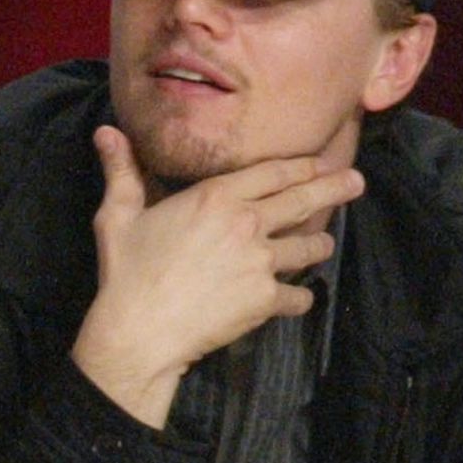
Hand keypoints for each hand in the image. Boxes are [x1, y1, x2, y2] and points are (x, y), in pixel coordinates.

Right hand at [71, 126, 362, 426]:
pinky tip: (297, 300)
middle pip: (302, 201)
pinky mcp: (265, 300)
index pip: (272, 172)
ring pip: (306, 248)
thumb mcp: (119, 216)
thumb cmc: (126, 272)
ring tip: (324, 245)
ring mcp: (260, 262)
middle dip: (334, 189)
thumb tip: (106, 132)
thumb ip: (122, 172)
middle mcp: (246, 223)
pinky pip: (297, 296)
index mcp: (217, 196)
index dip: (301, 167)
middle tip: (356, 183)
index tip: (321, 163)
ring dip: (318, 246)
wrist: (139, 330)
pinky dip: (299, 299)